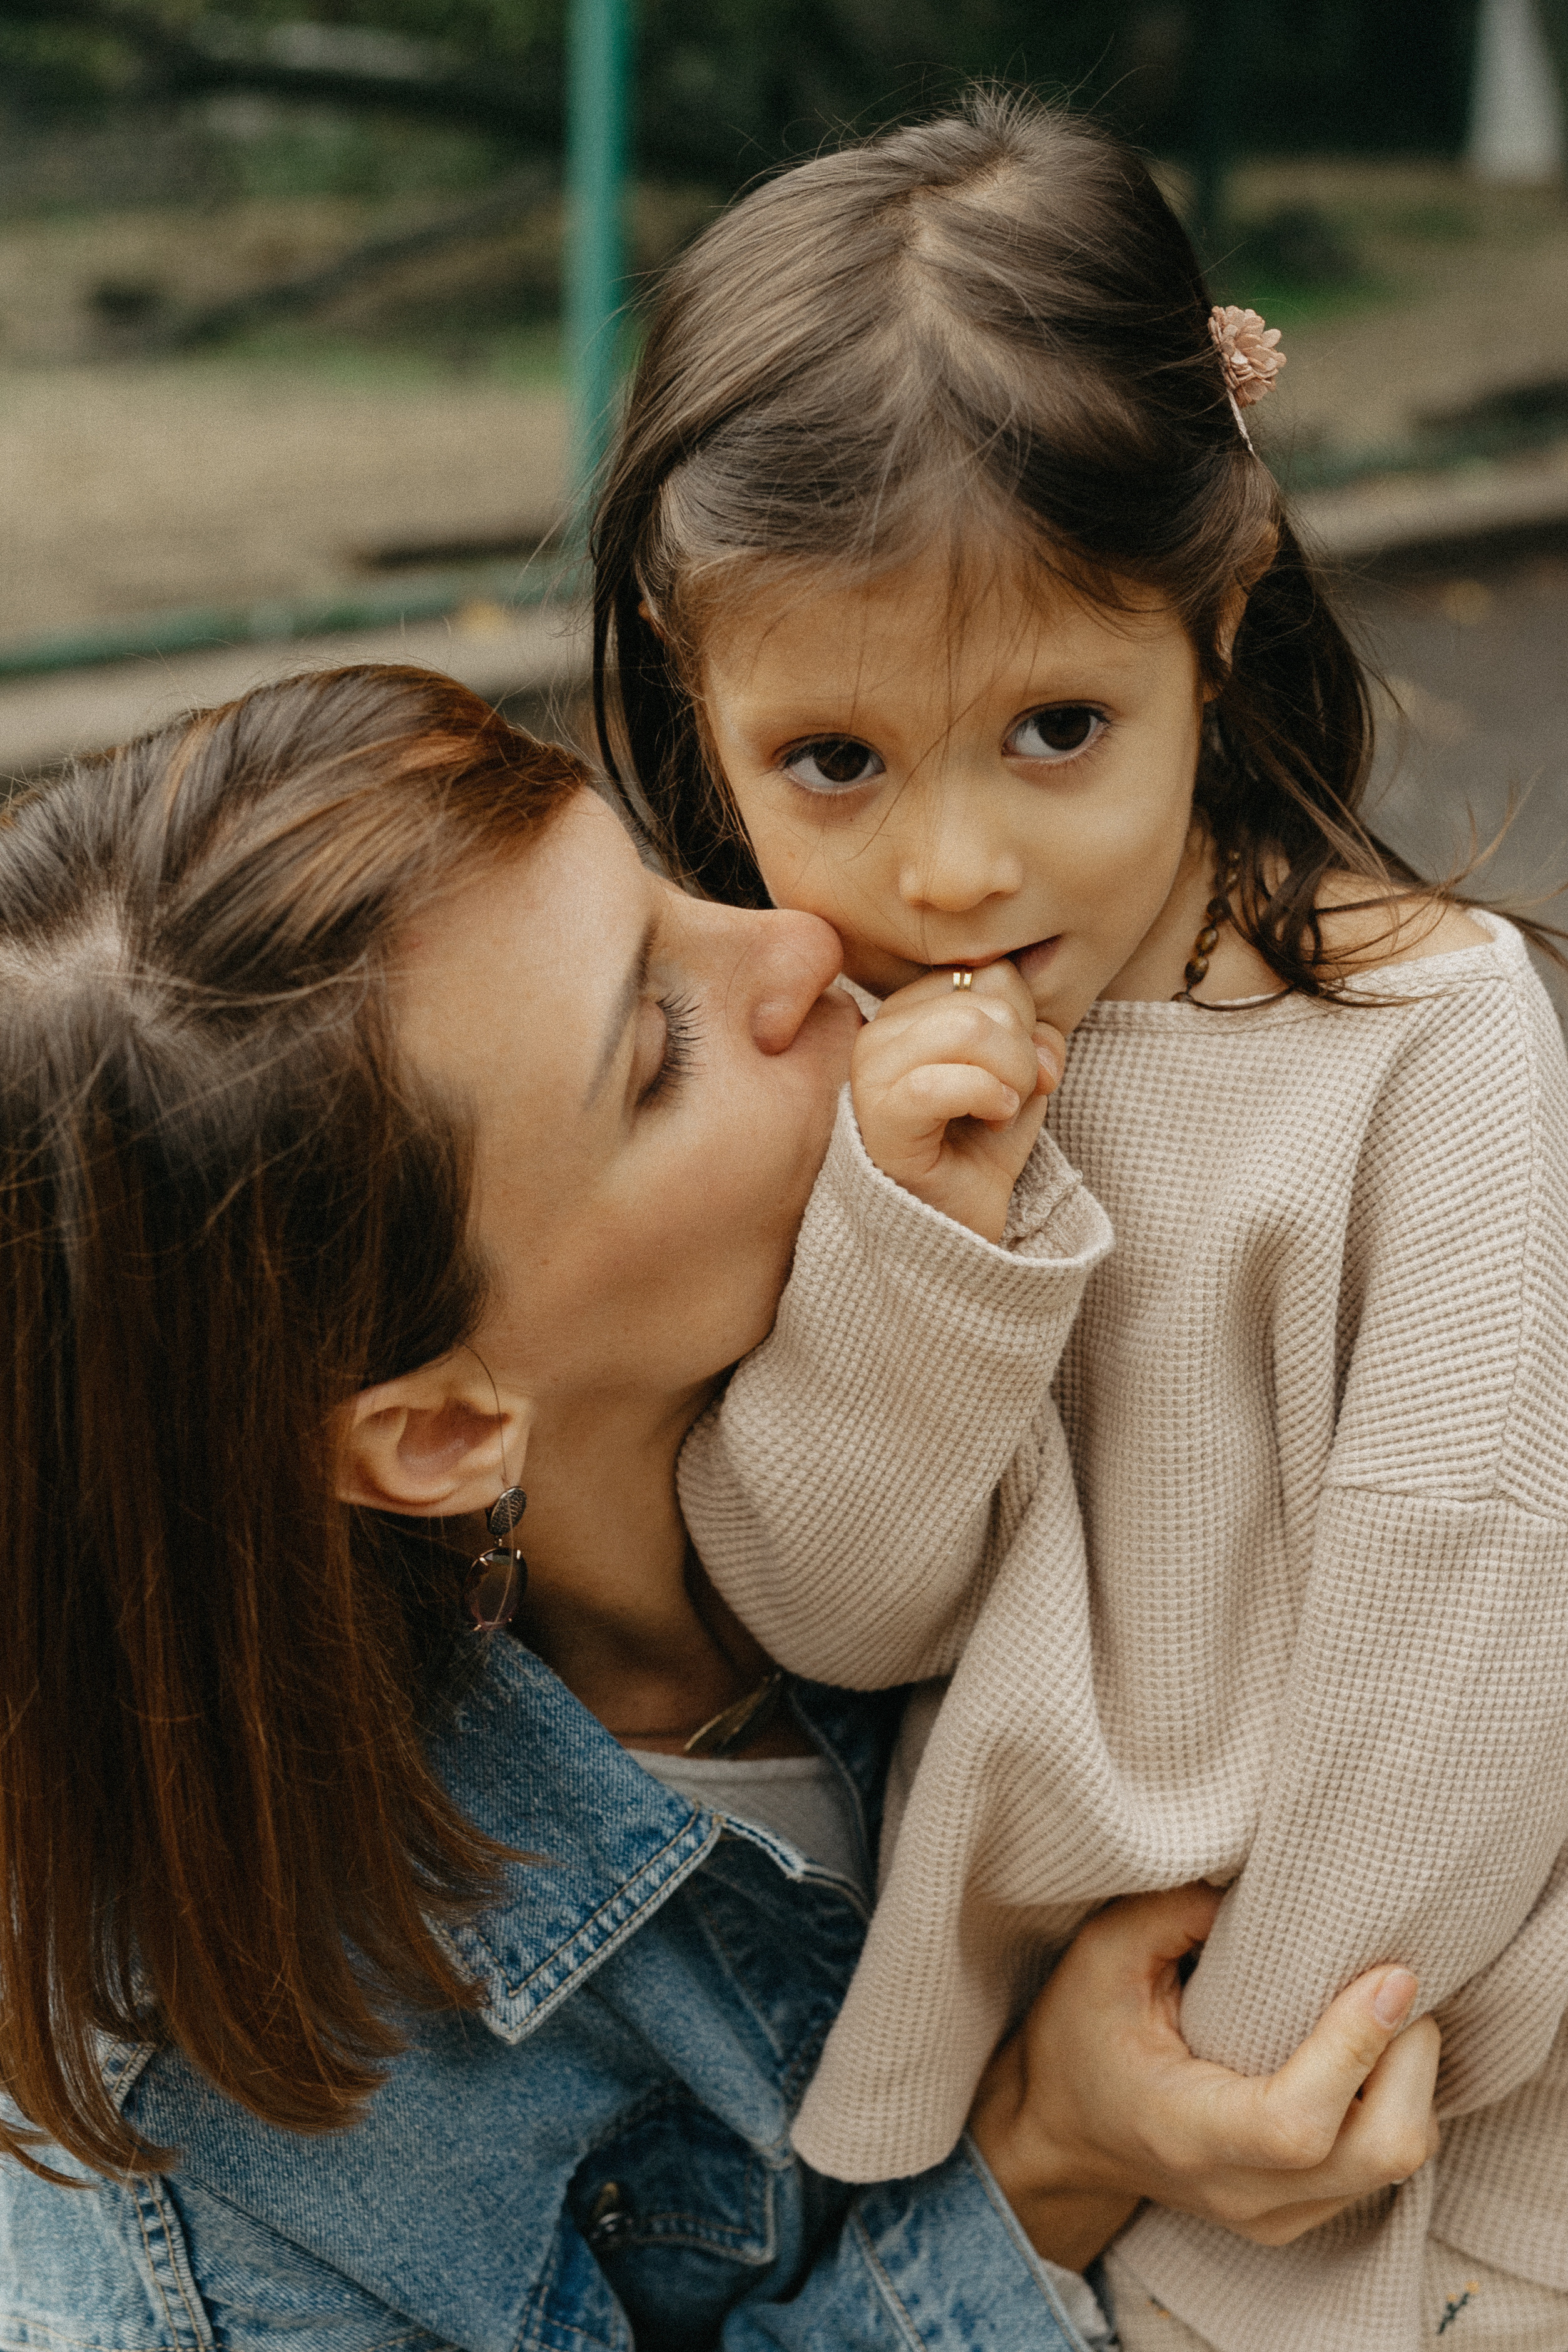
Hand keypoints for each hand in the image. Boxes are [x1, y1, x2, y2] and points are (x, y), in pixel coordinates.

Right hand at [851, 963, 1066, 1241]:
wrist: (953, 1229)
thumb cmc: (980, 1150)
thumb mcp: (1021, 1079)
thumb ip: (1034, 1037)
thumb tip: (1039, 1040)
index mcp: (911, 1009)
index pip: (989, 971)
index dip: (1029, 1019)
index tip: (1030, 1073)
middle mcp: (881, 1030)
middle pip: (984, 998)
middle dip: (1023, 1052)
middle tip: (1015, 1098)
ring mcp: (871, 1072)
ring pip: (968, 1028)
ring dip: (1010, 1076)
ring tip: (1000, 1111)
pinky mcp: (876, 1117)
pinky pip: (940, 1083)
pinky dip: (987, 1098)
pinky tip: (991, 1122)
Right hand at [968, 1885, 1440, 2269]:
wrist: (1062, 2133)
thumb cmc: (1080, 2034)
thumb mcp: (1105, 1954)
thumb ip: (1178, 1912)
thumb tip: (1274, 1887)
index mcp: (1186, 2132)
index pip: (1296, 2122)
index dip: (1356, 2047)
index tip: (1391, 1975)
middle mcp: (1242, 2192)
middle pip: (1378, 2152)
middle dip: (1413, 2061)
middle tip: (1402, 1981)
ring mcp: (1277, 2217)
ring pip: (1397, 2165)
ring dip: (1415, 2081)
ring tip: (1393, 2007)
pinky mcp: (1302, 2215)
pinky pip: (1385, 2169)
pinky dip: (1399, 2103)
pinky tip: (1374, 2048)